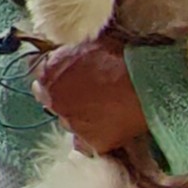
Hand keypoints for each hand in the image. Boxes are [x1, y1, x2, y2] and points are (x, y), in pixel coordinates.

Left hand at [32, 36, 146, 154]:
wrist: (147, 84)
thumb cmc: (122, 57)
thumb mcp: (89, 43)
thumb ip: (69, 53)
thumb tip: (64, 55)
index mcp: (50, 72)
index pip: (40, 77)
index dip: (56, 77)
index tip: (66, 78)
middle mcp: (55, 100)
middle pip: (53, 102)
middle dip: (66, 98)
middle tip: (89, 94)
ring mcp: (71, 124)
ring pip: (69, 123)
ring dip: (79, 118)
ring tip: (102, 110)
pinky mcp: (90, 143)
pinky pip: (84, 144)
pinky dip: (91, 138)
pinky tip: (105, 128)